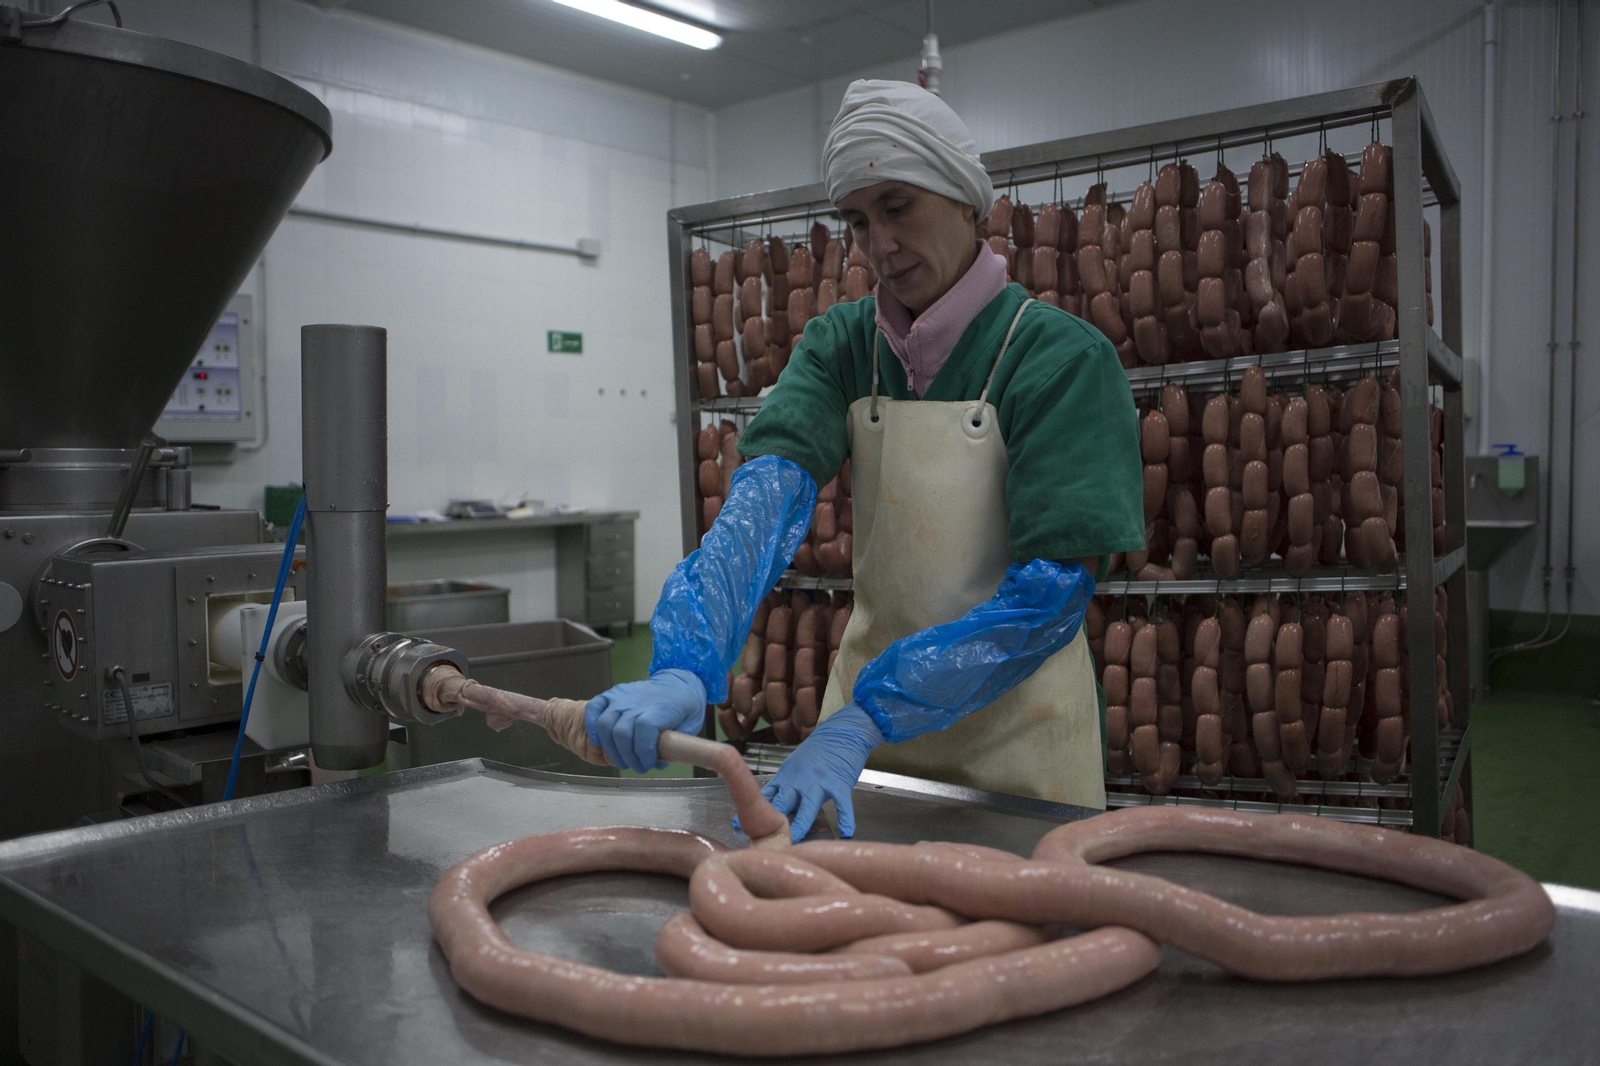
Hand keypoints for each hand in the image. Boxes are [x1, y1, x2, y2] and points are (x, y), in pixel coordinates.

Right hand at [584, 669, 706, 771]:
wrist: (678, 684)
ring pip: (605, 724)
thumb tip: (658, 764)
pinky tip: (598, 742)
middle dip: (627, 757)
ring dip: (610, 748)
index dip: (644, 751)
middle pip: (621, 732)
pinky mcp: (612, 695)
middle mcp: (637, 702)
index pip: (644, 729)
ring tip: (621, 760)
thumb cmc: (685, 708)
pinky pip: (594, 708)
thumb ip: (674, 747)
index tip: (649, 763)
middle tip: (637, 766)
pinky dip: (591, 726)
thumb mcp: (690, 727)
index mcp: (659, 709)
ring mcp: (622, 697)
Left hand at [760, 703, 882, 842]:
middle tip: (764, 840)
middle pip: (783, 803)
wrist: (842, 731)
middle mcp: (800, 780)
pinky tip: (846, 833)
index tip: (740, 826)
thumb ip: (783, 786)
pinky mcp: (840, 784)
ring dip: (800, 824)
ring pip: (808, 806)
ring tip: (794, 840)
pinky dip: (845, 819)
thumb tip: (768, 806)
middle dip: (772, 822)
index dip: (753, 812)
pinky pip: (842, 804)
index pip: (766, 796)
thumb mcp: (794, 765)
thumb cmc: (818, 750)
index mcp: (786, 776)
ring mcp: (820, 782)